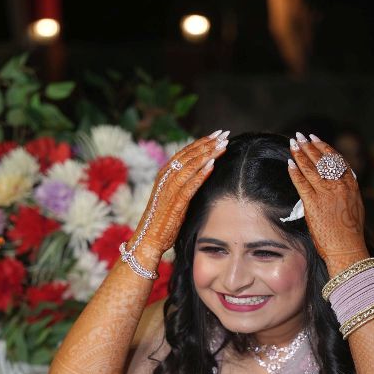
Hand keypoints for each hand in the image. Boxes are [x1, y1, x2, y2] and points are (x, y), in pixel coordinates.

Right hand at [131, 131, 229, 255]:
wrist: (148, 240)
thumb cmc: (162, 221)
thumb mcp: (171, 198)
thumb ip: (182, 186)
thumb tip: (198, 176)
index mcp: (164, 175)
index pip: (185, 153)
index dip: (201, 142)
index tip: (217, 134)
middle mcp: (165, 179)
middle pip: (189, 155)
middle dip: (208, 144)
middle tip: (225, 134)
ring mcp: (169, 190)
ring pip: (190, 166)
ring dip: (208, 154)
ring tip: (223, 145)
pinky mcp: (175, 203)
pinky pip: (190, 185)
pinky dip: (201, 174)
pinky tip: (213, 165)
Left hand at [287, 133, 367, 270]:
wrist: (347, 249)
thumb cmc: (350, 233)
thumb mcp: (354, 208)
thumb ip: (347, 193)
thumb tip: (341, 185)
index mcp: (351, 185)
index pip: (336, 160)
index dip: (324, 147)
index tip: (316, 139)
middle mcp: (339, 186)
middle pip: (322, 160)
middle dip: (309, 146)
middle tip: (300, 136)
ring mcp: (326, 194)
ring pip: (311, 168)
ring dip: (300, 154)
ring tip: (293, 144)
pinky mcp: (313, 203)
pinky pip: (302, 183)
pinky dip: (295, 172)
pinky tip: (290, 163)